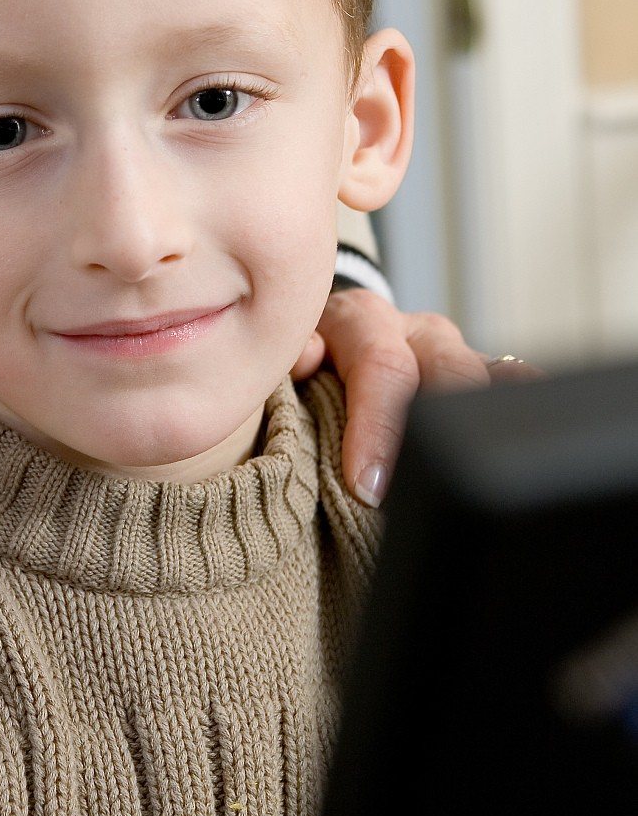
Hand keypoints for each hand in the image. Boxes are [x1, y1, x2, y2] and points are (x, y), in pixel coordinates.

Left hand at [292, 288, 540, 505]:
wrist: (324, 348)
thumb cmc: (299, 367)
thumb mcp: (281, 358)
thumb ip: (285, 359)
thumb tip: (305, 356)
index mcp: (361, 321)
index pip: (381, 366)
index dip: (377, 427)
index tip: (367, 487)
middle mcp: (417, 333)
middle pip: (450, 370)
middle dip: (439, 435)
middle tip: (422, 494)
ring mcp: (458, 357)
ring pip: (491, 379)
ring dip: (487, 424)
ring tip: (483, 473)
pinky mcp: (484, 380)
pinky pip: (515, 390)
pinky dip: (523, 414)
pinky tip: (534, 443)